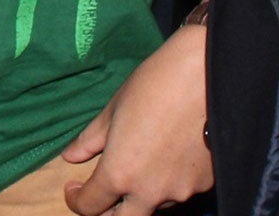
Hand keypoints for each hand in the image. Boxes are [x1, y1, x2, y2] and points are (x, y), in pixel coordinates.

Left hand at [61, 23, 212, 214]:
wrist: (209, 77)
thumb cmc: (154, 85)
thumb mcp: (114, 109)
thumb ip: (90, 140)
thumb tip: (70, 157)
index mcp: (120, 173)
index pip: (91, 207)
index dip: (76, 200)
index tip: (73, 188)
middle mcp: (150, 192)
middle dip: (107, 213)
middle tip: (100, 195)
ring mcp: (181, 192)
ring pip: (153, 205)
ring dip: (140, 194)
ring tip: (138, 163)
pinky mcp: (205, 185)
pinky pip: (179, 191)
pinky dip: (167, 182)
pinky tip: (168, 156)